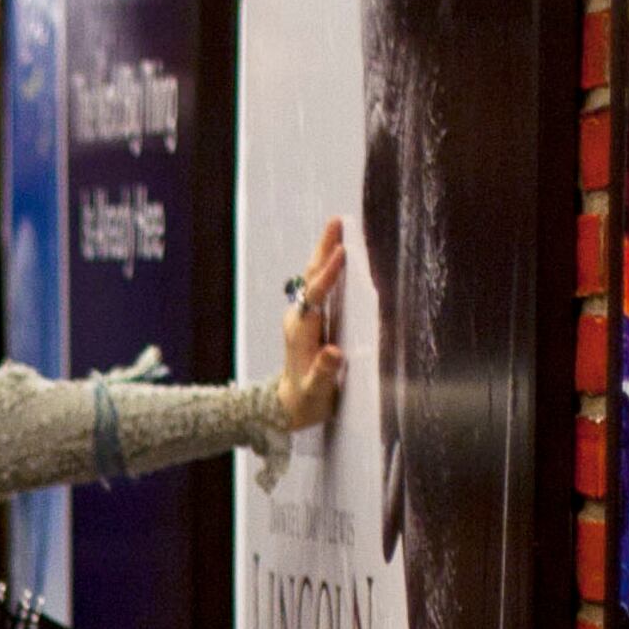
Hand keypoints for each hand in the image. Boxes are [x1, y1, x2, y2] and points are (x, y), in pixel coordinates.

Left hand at [278, 219, 346, 434]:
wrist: (288, 407)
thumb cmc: (305, 401)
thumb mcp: (315, 392)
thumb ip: (324, 373)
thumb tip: (334, 352)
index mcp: (301, 332)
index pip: (315, 297)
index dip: (328, 275)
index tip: (340, 254)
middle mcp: (299, 319)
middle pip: (310, 278)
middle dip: (323, 249)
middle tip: (336, 221)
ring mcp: (303, 317)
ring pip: (313, 278)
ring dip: (324, 252)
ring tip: (337, 226)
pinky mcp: (309, 319)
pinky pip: (319, 287)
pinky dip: (328, 266)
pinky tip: (338, 253)